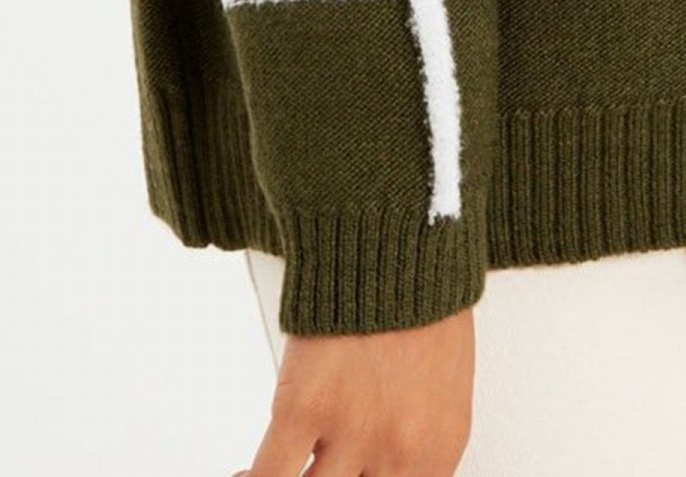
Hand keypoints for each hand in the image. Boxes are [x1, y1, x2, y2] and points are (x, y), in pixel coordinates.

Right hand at [248, 307, 475, 476]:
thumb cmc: (421, 300)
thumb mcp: (440, 389)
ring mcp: (353, 432)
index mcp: (439, 450)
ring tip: (271, 474)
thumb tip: (380, 468)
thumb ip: (412, 442)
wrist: (398, 233)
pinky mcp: (306, 405)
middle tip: (312, 471)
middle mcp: (400, 452)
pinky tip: (245, 472)